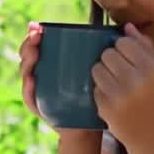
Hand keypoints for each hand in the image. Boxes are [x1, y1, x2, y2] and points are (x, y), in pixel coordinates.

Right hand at [19, 21, 97, 139]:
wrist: (88, 127)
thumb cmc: (93, 97)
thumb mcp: (95, 70)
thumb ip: (104, 51)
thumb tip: (126, 26)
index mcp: (51, 64)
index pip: (37, 45)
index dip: (34, 34)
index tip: (38, 26)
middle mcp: (41, 75)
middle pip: (28, 56)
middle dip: (28, 44)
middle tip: (36, 36)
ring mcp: (38, 91)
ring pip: (26, 73)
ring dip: (27, 62)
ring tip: (34, 54)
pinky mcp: (39, 107)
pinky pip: (29, 97)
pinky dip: (28, 88)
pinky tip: (32, 80)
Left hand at [93, 23, 153, 150]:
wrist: (153, 139)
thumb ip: (145, 48)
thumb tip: (127, 26)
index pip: (125, 44)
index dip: (121, 48)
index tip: (125, 57)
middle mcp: (138, 82)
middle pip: (107, 54)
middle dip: (110, 60)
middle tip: (118, 71)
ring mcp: (120, 96)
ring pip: (97, 68)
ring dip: (102, 73)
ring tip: (114, 83)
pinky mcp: (106, 108)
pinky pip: (95, 88)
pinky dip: (101, 91)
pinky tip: (113, 99)